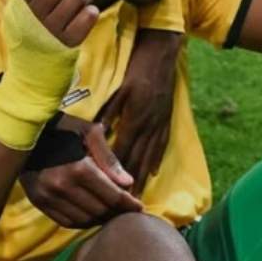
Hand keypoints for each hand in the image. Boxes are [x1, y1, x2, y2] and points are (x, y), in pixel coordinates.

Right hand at [0, 0, 97, 150]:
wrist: (30, 77)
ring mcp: (51, 30)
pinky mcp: (69, 43)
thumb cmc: (27, 35)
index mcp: (20, 3)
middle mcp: (34, 15)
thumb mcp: (21, 6)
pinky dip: (90, 12)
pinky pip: (88, 16)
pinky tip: (85, 15)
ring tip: (81, 0)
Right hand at [20, 118, 143, 227]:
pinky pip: (65, 221)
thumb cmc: (63, 127)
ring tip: (110, 212)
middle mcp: (62, 186)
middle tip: (126, 209)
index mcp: (78, 168)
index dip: (129, 204)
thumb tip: (128, 183)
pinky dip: (82, 222)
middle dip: (117, 212)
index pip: (112, 196)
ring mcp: (48, 196)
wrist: (23, 130)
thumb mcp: (89, 132)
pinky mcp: (38, 201)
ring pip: (84, 220)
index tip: (139, 207)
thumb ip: (109, 158)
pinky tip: (91, 214)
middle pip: (100, 211)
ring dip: (100, 219)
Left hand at [99, 29, 179, 192]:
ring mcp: (159, 123)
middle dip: (127, 186)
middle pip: (136, 161)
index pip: (121, 154)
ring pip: (149, 157)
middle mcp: (148, 126)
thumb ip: (108, 113)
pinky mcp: (166, 118)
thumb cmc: (136, 67)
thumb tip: (95, 135)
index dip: (113, 176)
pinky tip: (150, 173)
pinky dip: (154, 161)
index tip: (106, 195)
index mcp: (134, 119)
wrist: (163, 52)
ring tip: (134, 200)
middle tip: (120, 208)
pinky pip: (160, 145)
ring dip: (140, 179)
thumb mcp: (118, 89)